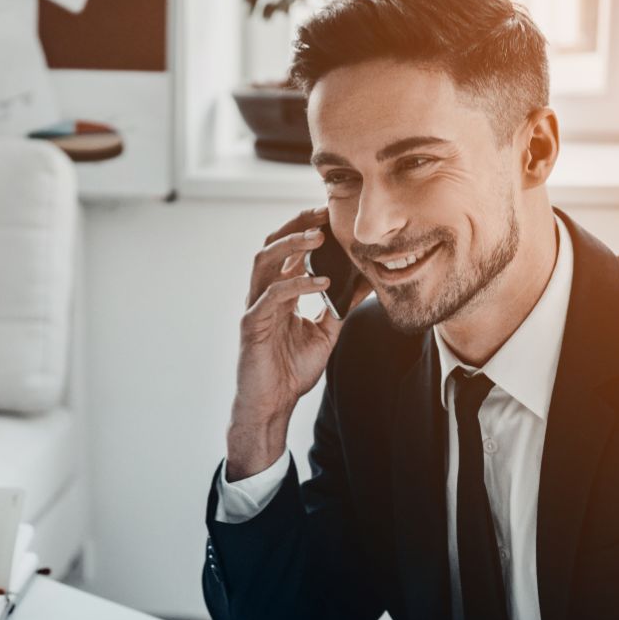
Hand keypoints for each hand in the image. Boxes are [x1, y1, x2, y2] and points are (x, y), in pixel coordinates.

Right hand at [227, 206, 342, 479]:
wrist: (273, 405)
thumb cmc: (292, 371)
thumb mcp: (325, 333)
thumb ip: (339, 307)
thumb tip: (366, 283)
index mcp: (279, 293)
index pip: (289, 251)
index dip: (306, 229)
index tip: (330, 215)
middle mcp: (263, 294)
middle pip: (271, 245)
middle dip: (296, 226)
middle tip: (322, 214)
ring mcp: (255, 307)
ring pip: (264, 261)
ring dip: (291, 245)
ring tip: (318, 238)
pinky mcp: (251, 325)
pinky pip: (271, 296)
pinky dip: (296, 284)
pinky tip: (320, 282)